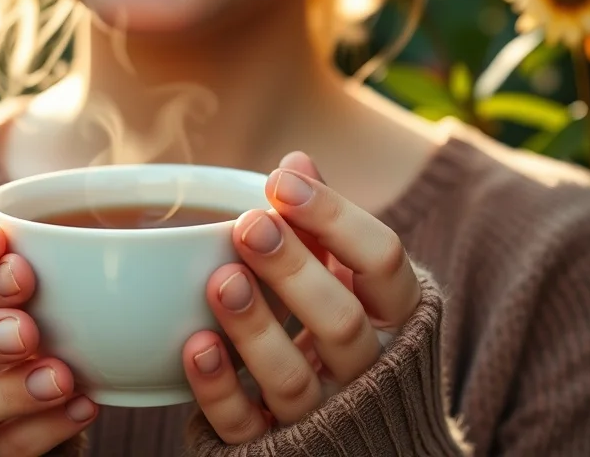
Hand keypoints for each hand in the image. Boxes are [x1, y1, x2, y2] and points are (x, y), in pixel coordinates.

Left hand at [181, 151, 421, 443]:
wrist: (356, 440)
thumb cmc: (340, 338)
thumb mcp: (346, 283)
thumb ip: (323, 227)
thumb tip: (297, 161)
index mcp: (395, 318)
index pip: (384, 261)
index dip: (336, 217)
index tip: (282, 181)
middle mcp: (367, 370)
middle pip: (342, 321)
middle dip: (294, 271)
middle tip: (250, 225)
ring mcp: (323, 415)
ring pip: (294, 380)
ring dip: (255, 329)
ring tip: (220, 281)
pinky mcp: (275, 448)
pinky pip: (247, 426)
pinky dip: (219, 388)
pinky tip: (194, 346)